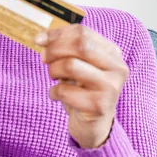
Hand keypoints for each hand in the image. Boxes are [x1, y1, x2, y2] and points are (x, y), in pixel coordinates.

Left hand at [35, 25, 128, 148]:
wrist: (93, 124)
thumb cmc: (81, 88)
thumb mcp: (76, 63)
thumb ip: (63, 47)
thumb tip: (41, 38)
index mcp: (112, 52)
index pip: (83, 32)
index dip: (57, 33)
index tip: (39, 40)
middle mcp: (117, 68)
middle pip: (81, 45)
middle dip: (55, 50)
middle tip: (44, 58)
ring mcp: (111, 87)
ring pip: (71, 65)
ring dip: (54, 71)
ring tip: (54, 78)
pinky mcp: (100, 106)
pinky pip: (65, 91)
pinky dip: (54, 92)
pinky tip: (57, 96)